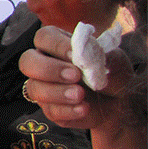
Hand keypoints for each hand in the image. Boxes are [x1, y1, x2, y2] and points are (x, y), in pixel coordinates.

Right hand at [18, 25, 135, 129]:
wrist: (121, 100)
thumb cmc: (113, 73)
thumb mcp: (114, 59)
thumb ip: (99, 54)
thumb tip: (83, 55)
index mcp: (58, 44)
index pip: (44, 37)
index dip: (56, 45)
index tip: (75, 54)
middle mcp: (45, 64)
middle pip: (27, 62)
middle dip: (48, 69)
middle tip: (74, 76)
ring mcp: (45, 87)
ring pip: (35, 89)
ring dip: (58, 92)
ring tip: (81, 95)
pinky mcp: (51, 108)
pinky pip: (50, 110)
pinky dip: (68, 110)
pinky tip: (84, 108)